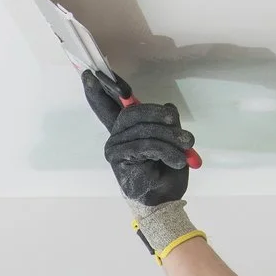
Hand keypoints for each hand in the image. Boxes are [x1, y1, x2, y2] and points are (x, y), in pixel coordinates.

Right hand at [84, 71, 193, 206]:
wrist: (164, 201)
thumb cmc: (166, 173)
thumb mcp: (173, 141)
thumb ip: (168, 122)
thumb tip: (168, 107)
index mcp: (126, 129)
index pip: (108, 105)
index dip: (99, 90)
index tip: (89, 74)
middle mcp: (116, 136)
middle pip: (133, 111)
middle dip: (160, 116)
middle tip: (183, 130)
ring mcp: (115, 147)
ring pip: (144, 129)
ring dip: (170, 137)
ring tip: (186, 147)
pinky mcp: (119, 159)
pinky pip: (146, 145)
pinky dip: (166, 150)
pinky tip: (178, 160)